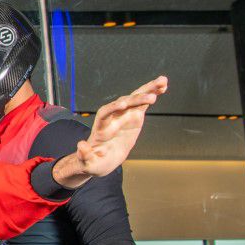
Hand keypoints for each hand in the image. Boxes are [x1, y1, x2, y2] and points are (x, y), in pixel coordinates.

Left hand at [53, 76, 167, 187]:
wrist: (102, 160)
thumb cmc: (93, 162)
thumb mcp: (88, 163)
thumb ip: (84, 155)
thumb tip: (81, 145)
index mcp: (101, 127)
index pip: (105, 113)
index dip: (113, 108)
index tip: (123, 104)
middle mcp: (112, 117)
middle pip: (123, 103)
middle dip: (135, 99)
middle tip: (151, 97)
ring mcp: (123, 115)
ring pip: (134, 99)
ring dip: (147, 90)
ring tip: (162, 82)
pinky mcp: (133, 115)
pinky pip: (142, 103)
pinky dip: (152, 93)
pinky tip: (163, 86)